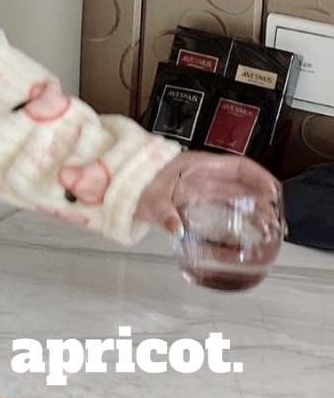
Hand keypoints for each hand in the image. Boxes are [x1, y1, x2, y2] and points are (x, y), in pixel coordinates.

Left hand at [133, 150, 282, 234]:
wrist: (121, 188)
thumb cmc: (137, 184)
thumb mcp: (149, 198)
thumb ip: (162, 213)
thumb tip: (175, 227)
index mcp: (200, 167)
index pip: (239, 167)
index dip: (259, 177)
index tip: (271, 192)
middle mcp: (206, 177)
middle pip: (243, 185)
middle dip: (262, 199)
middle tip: (276, 219)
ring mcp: (203, 190)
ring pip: (237, 198)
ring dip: (254, 210)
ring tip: (269, 228)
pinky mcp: (198, 204)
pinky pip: (224, 208)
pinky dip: (239, 218)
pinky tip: (248, 230)